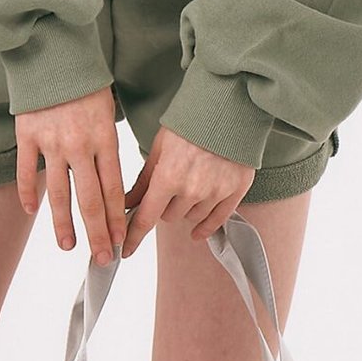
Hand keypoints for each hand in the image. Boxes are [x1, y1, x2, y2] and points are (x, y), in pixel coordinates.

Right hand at [15, 84, 127, 264]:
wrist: (53, 53)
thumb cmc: (85, 85)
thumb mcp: (108, 113)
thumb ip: (108, 149)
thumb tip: (113, 189)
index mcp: (104, 139)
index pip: (113, 190)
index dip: (117, 220)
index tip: (122, 243)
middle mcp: (79, 145)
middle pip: (90, 200)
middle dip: (98, 233)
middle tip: (103, 259)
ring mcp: (51, 142)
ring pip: (59, 193)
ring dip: (64, 225)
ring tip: (68, 247)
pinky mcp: (26, 135)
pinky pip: (27, 172)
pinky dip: (29, 194)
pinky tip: (32, 212)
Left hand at [120, 125, 254, 259]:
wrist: (228, 109)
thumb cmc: (190, 125)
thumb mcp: (159, 148)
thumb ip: (143, 181)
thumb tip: (126, 205)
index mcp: (168, 176)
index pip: (146, 218)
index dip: (134, 237)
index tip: (126, 250)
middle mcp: (192, 189)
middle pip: (169, 217)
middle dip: (165, 207)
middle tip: (169, 189)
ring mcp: (215, 192)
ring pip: (191, 218)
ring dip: (186, 210)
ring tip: (190, 186)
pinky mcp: (235, 191)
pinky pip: (217, 220)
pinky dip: (206, 226)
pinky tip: (198, 230)